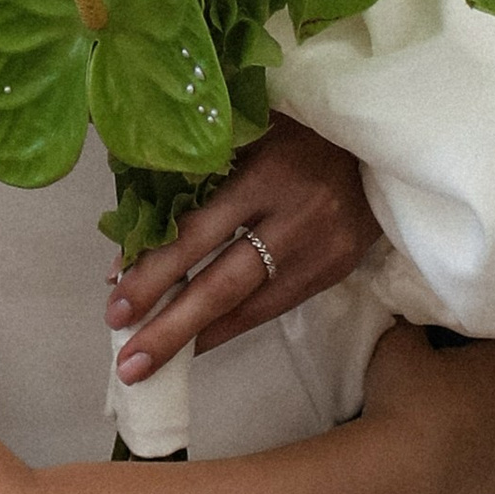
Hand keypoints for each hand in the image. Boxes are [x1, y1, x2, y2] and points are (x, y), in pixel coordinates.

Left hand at [109, 116, 380, 382]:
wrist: (380, 140)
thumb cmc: (298, 128)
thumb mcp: (249, 132)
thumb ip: (197, 171)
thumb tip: (135, 231)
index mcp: (265, 174)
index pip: (199, 232)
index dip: (155, 270)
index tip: (114, 299)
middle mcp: (294, 218)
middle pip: (222, 283)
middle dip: (170, 327)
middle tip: (127, 360)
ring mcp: (318, 250)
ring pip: (250, 306)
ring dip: (197, 338)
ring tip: (151, 365)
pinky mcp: (334, 269)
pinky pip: (274, 307)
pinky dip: (232, 326)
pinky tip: (199, 343)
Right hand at [362, 323, 494, 493]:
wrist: (397, 470)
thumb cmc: (403, 397)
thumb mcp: (398, 341)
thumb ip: (413, 323)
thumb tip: (416, 316)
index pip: (488, 341)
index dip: (460, 340)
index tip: (433, 345)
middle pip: (490, 387)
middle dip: (465, 385)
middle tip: (425, 387)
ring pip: (487, 429)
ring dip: (464, 426)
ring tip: (424, 429)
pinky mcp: (491, 487)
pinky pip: (476, 466)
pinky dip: (459, 462)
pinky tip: (430, 461)